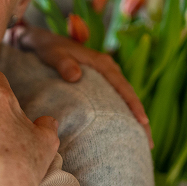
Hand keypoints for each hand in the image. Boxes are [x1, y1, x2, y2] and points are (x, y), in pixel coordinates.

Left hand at [7, 23, 152, 146]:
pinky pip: (112, 100)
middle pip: (128, 96)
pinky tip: (121, 131)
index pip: (123, 86)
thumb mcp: (52, 53)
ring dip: (131, 119)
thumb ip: (62, 63)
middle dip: (140, 119)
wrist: (38, 41)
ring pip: (122, 99)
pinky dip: (119, 114)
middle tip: (148, 144)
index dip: (134, 105)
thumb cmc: (45, 47)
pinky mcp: (96, 83)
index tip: (143, 123)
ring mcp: (102, 77)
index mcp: (101, 63)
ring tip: (140, 143)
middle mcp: (107, 69)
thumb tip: (76, 76)